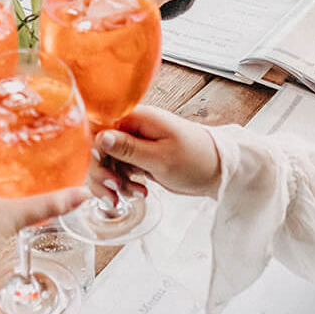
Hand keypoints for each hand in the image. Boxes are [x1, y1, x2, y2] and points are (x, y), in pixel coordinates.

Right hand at [92, 105, 221, 199]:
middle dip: (103, 174)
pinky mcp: (139, 159)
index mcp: (137, 119)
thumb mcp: (160, 157)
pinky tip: (139, 193)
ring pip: (107, 163)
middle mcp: (132, 129)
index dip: (96, 153)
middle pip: (99, 149)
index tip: (107, 173)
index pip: (99, 130)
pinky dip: (124, 185)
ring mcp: (135, 144)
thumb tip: (99, 137)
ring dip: (114, 183)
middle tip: (116, 192)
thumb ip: (127, 148)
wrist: (218, 171)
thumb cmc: (196, 160)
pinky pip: (119, 171)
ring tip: (135, 194)